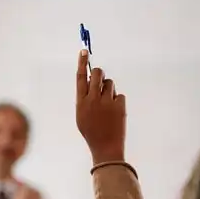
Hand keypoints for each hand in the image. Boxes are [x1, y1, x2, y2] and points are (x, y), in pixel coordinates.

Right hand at [75, 49, 125, 164]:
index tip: (84, 51)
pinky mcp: (119, 106)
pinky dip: (118, 101)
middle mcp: (92, 100)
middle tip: (100, 78)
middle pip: (97, 74)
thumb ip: (84, 98)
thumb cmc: (92, 131)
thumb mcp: (81, 115)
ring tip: (107, 105)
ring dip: (109, 90)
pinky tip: (115, 113)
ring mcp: (106, 102)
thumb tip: (90, 81)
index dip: (82, 63)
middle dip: (99, 73)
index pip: (80, 78)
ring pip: (109, 83)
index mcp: (81, 103)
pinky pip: (119, 95)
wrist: (105, 147)